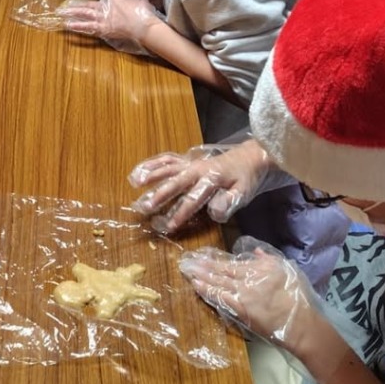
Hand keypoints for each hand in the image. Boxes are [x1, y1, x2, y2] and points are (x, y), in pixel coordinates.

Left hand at [57, 0, 162, 53]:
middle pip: (87, 6)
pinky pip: (88, 28)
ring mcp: (102, 18)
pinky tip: (69, 26)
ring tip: (61, 14)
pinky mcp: (103, 29)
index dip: (101, 3)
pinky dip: (78, 27)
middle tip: (62, 7)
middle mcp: (104, 6)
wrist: (143, 25)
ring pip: (84, 15)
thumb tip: (125, 1)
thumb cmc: (143, 12)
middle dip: (75, 7)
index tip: (100, 7)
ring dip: (72, 15)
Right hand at [128, 137, 273, 232]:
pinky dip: (153, 164)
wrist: (250, 157)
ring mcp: (190, 163)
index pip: (193, 199)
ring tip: (134, 183)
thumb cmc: (245, 178)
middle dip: (158, 195)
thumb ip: (229, 202)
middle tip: (144, 207)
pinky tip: (139, 171)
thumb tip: (214, 212)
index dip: (180, 213)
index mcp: (211, 178)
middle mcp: (197, 169)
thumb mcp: (244, 192)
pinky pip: (167, 160)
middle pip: (174, 182)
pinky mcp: (187, 161)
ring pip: (168, 169)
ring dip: (151, 175)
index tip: (168, 226)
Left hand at [179, 237, 349, 381]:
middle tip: (187, 259)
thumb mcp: (287, 271)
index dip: (216, 259)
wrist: (301, 323)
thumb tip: (255, 251)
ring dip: (201, 275)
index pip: (232, 263)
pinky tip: (196, 284)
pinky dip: (206, 290)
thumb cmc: (297, 299)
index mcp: (260, 267)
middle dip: (203, 265)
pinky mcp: (239, 307)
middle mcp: (249, 277)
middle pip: (222, 270)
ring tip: (187, 269)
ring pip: (218, 281)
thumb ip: (269, 260)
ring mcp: (243, 292)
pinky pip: (219, 296)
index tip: (202, 255)